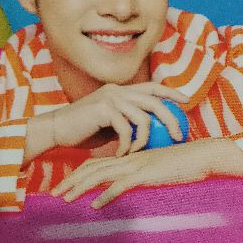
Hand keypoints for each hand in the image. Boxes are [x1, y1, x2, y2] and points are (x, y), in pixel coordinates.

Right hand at [51, 82, 189, 156]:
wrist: (55, 131)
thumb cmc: (82, 131)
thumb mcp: (110, 126)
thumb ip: (128, 123)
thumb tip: (152, 132)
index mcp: (120, 90)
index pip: (152, 87)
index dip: (171, 92)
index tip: (187, 102)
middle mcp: (117, 90)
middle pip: (154, 100)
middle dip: (171, 118)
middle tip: (180, 135)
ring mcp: (110, 97)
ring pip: (143, 117)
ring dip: (145, 138)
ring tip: (139, 152)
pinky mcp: (103, 109)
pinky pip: (126, 129)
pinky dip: (127, 144)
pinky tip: (121, 154)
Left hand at [51, 138, 242, 207]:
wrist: (202, 156)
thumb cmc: (182, 164)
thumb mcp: (156, 169)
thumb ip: (141, 174)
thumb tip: (130, 186)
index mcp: (128, 157)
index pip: (95, 164)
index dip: (77, 174)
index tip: (63, 186)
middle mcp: (128, 159)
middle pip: (91, 168)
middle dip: (69, 181)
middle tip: (53, 194)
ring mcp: (136, 165)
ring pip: (100, 176)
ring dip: (80, 188)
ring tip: (65, 200)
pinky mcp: (146, 174)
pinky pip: (121, 186)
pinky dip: (105, 196)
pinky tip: (94, 206)